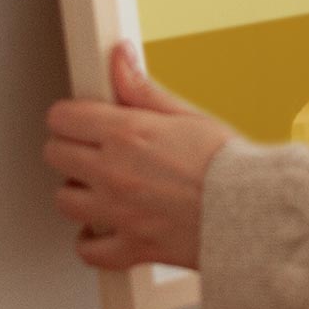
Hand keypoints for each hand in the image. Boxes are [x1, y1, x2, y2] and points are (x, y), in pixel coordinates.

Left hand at [42, 43, 231, 272]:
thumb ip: (141, 89)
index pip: (63, 117)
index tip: (80, 118)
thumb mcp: (185, 115)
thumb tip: (119, 58)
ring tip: (99, 186)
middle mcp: (113, 172)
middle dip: (69, 148)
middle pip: (55, 155)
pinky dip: (90, 241)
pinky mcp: (130, 246)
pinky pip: (88, 250)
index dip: (70, 115)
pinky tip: (102, 228)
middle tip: (91, 148)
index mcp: (126, 134)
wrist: (253, 212)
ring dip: (77, 192)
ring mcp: (117, 212)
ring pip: (64, 201)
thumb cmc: (228, 165)